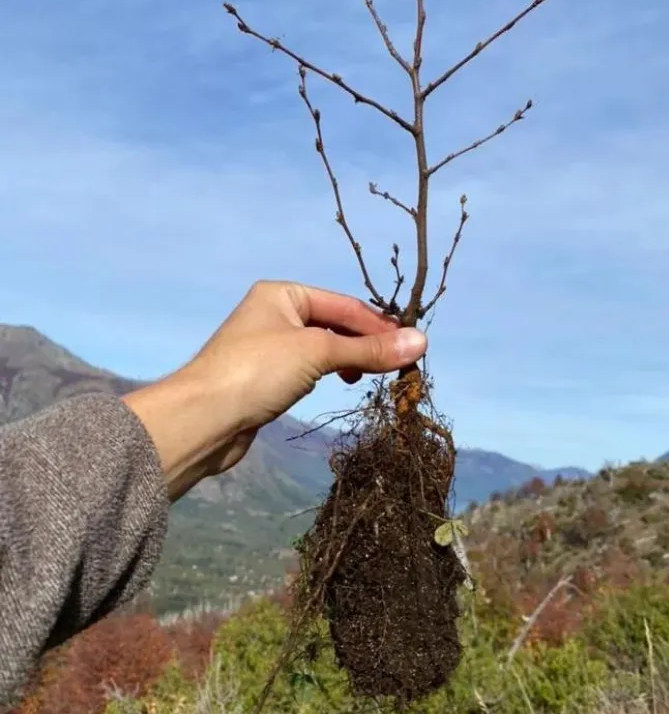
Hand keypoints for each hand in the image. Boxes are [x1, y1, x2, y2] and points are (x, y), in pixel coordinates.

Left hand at [123, 281, 426, 500]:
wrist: (203, 419)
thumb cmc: (258, 371)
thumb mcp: (318, 352)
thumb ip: (369, 349)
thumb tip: (421, 342)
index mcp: (282, 294)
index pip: (344, 305)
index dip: (379, 325)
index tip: (413, 347)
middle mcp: (274, 314)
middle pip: (334, 324)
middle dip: (366, 343)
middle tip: (399, 365)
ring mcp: (268, 347)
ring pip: (322, 348)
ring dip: (349, 359)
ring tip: (371, 376)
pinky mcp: (265, 379)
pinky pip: (308, 369)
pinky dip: (328, 374)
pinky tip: (340, 383)